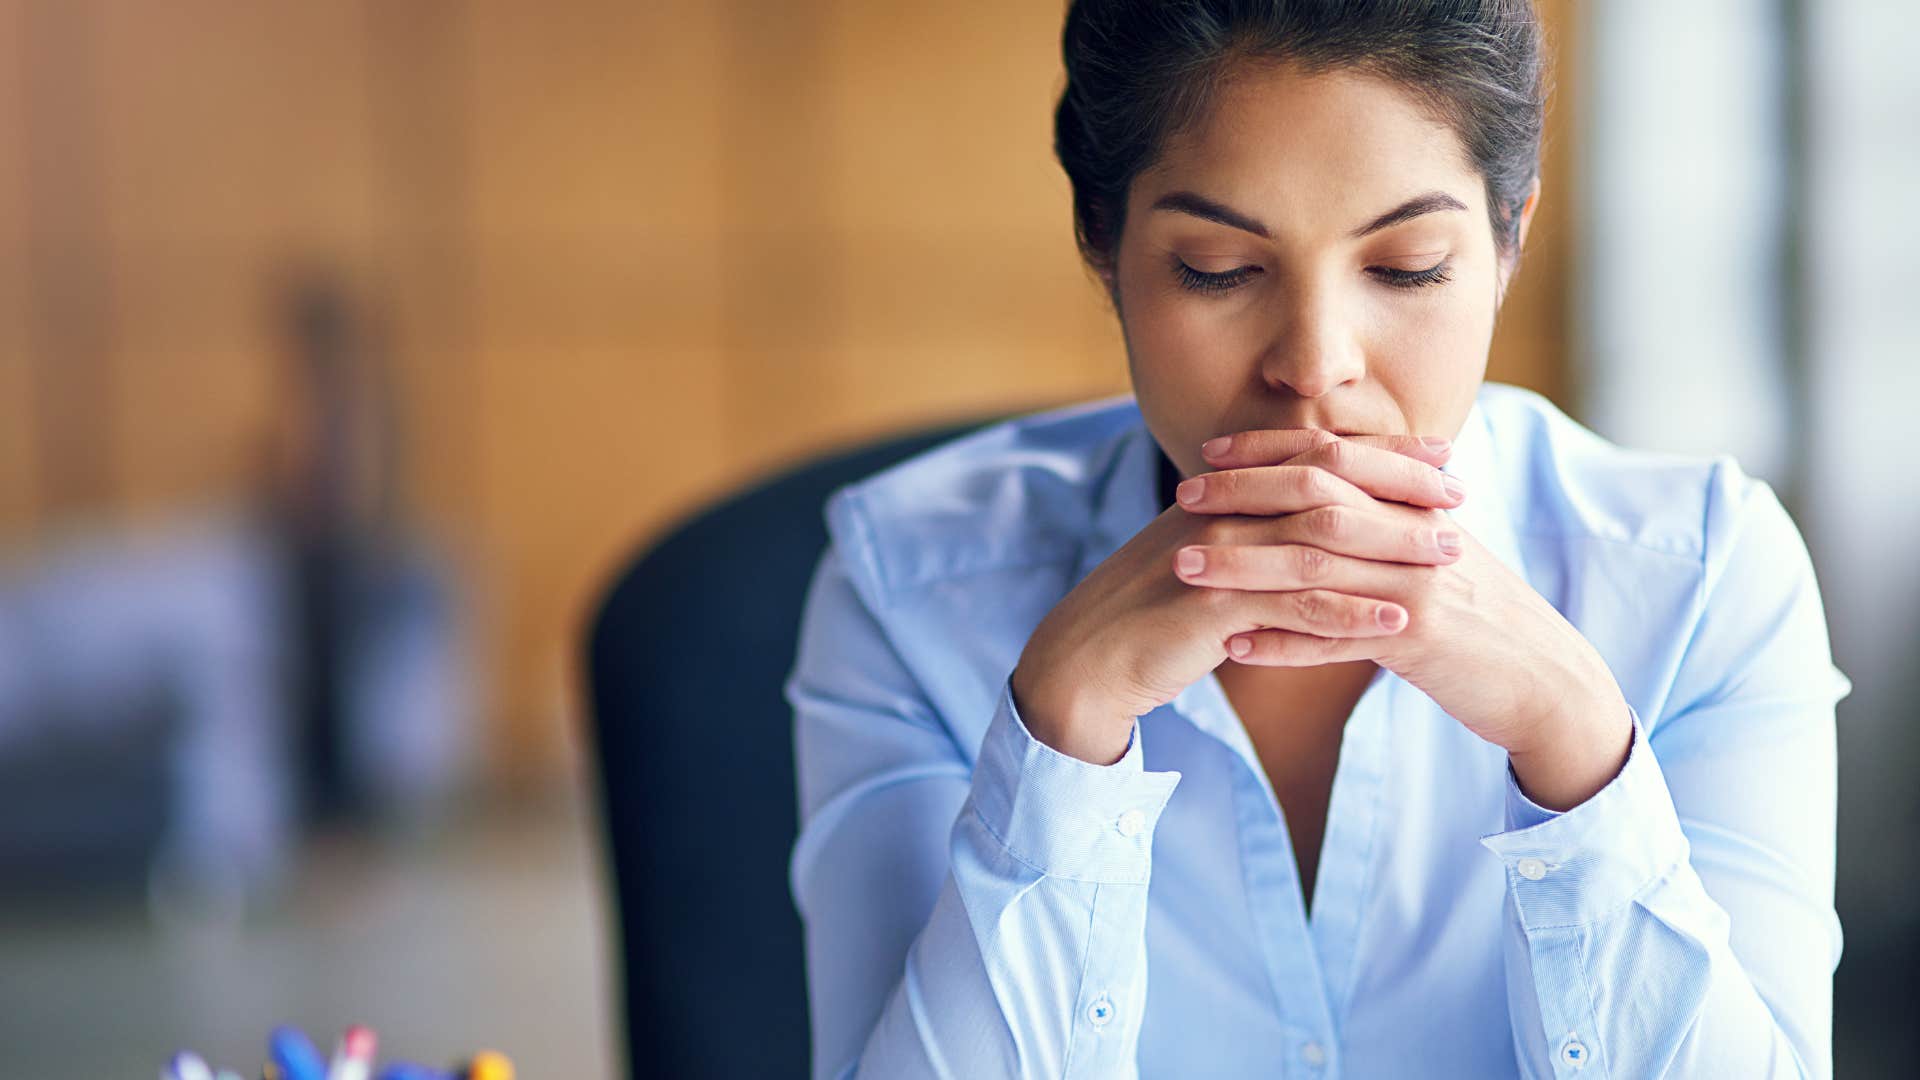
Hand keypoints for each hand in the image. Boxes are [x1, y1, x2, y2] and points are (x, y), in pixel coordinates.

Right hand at [1011, 430, 1457, 764]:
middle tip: (1460, 495)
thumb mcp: (1204, 564)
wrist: (1084, 664)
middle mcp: (1222, 511)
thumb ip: (1251, 538)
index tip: (1439, 453)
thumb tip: (1305, 525)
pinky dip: (1350, 614)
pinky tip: (1397, 623)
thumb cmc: (1147, 619)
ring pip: (1321, 542)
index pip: (1314, 457)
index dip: (1380, 452)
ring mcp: (1218, 555)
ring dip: (1390, 548)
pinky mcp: (1214, 606)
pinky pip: (1295, 607)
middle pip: (1327, 484)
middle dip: (1399, 487)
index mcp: (1223, 494)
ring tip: (1449, 559)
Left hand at [1180, 428, 1631, 805]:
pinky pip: (1338, 637)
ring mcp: (1420, 584)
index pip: (1335, 456)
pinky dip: (1282, 642)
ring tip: (1183, 569)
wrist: (1548, 680)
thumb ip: (1389, 519)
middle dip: (1243, 494)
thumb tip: (1331, 489)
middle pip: (1318, 498)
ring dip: (1244, 566)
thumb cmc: (1483, 618)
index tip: (1210, 452)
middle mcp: (1418, 533)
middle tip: (1181, 496)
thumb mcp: (1438, 554)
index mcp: (1418, 505)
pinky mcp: (1422, 639)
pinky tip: (1233, 648)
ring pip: (1317, 565)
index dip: (1269, 449)